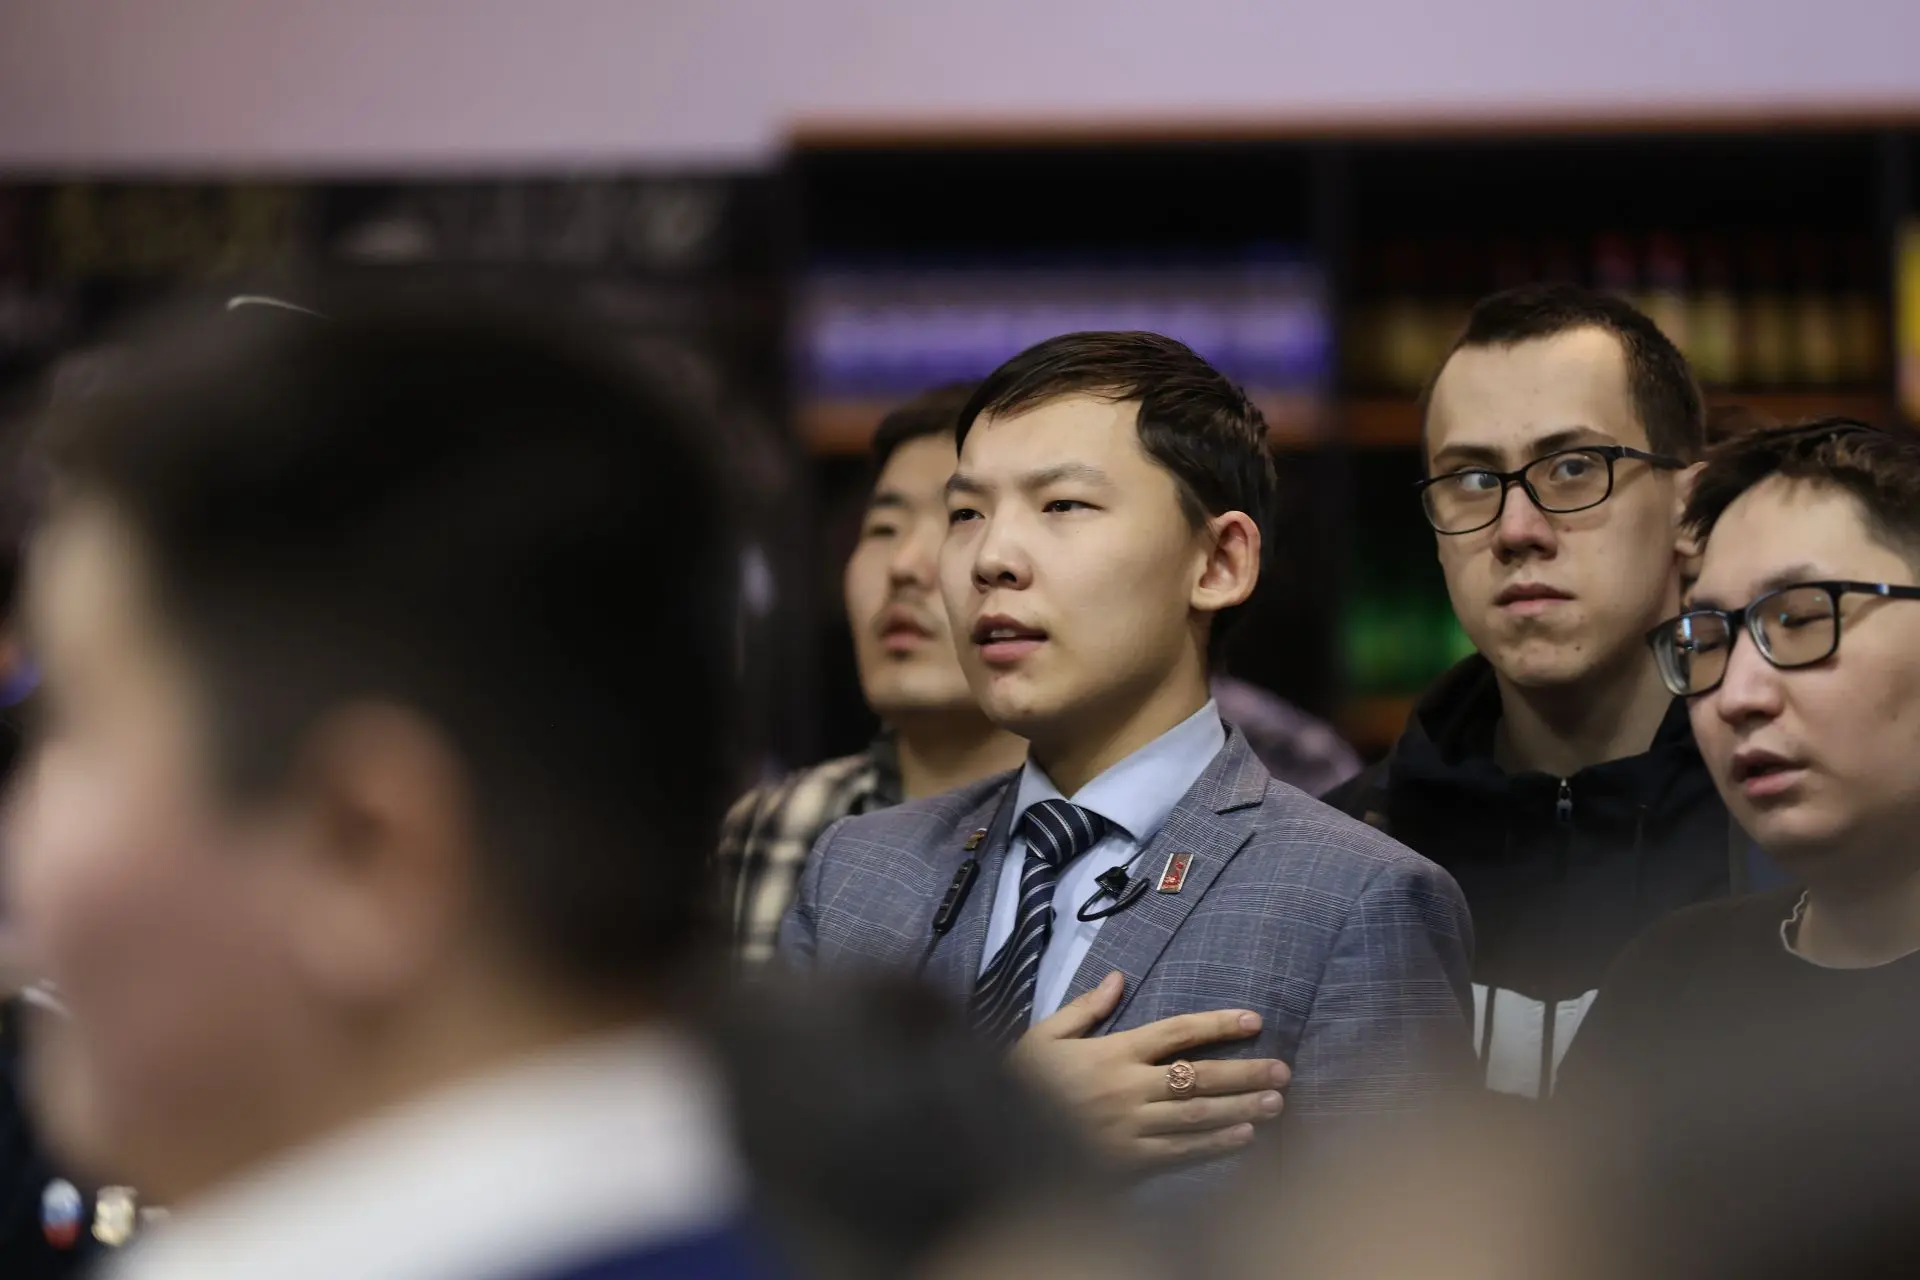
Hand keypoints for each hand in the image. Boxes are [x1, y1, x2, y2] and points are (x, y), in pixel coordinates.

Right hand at [1010, 970, 1290, 1168]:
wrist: (995, 1136)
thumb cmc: (1021, 1082)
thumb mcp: (1045, 1035)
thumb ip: (1085, 1009)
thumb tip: (1117, 979)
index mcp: (1113, 1051)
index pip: (1177, 1031)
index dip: (1218, 1025)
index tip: (1254, 1021)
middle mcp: (1128, 1086)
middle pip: (1199, 1075)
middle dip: (1246, 1072)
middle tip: (1283, 1072)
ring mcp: (1130, 1126)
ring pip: (1197, 1115)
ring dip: (1242, 1108)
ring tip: (1276, 1103)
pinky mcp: (1127, 1161)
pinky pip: (1180, 1152)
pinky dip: (1214, 1145)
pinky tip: (1244, 1138)